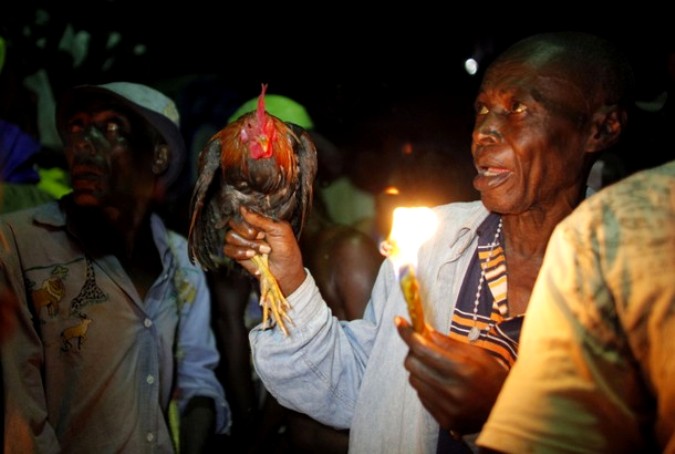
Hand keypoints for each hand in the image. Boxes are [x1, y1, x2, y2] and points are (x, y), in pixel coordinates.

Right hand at [223, 207, 305, 295]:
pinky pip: (228, 250)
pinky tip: (254, 258)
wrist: (286, 272)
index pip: (243, 213)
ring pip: (230, 237)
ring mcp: (242, 242)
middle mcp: (248, 230)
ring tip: (262, 252)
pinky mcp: (238, 255)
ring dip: (248, 245)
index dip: (250, 222)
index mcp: (259, 221)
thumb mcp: (279, 230)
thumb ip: (260, 219)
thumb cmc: (287, 250)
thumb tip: (243, 208)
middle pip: (234, 224)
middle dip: (249, 235)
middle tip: (264, 240)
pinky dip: (242, 254)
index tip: (261, 230)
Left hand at [395, 316, 507, 434]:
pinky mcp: (444, 420)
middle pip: (412, 364)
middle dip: (413, 351)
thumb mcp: (476, 354)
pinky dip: (425, 386)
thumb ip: (447, 342)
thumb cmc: (493, 377)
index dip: (408, 333)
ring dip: (418, 370)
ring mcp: (447, 408)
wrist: (508, 411)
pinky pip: (421, 397)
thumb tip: (423, 329)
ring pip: (414, 381)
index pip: (423, 348)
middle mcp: (453, 390)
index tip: (399, 322)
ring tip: (434, 368)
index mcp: (463, 369)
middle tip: (422, 347)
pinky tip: (440, 385)